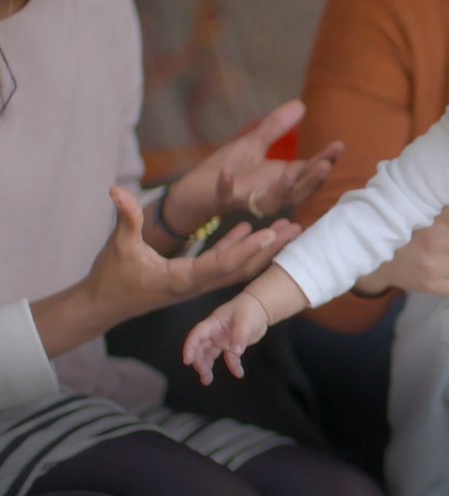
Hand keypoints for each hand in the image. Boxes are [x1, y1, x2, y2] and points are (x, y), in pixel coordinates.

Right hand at [87, 186, 300, 326]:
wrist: (104, 305)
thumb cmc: (111, 277)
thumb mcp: (118, 246)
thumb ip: (124, 218)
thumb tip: (116, 190)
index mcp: (183, 279)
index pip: (223, 263)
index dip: (247, 248)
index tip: (270, 231)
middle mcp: (197, 284)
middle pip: (242, 267)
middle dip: (270, 249)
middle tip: (298, 228)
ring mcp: (198, 283)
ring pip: (238, 266)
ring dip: (263, 249)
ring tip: (287, 228)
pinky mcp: (195, 279)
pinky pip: (224, 264)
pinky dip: (239, 247)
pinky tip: (249, 228)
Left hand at [167, 100, 342, 229]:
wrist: (195, 191)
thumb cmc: (228, 169)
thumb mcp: (254, 144)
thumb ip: (277, 127)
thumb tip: (301, 104)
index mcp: (280, 180)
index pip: (308, 172)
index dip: (324, 160)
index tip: (339, 145)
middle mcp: (270, 194)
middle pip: (298, 191)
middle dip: (312, 180)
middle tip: (326, 165)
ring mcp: (247, 200)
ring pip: (271, 201)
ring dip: (283, 189)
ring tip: (291, 171)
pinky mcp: (223, 201)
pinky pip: (226, 196)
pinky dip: (226, 185)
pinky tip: (226, 173)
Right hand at [183, 291, 269, 384]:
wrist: (261, 307)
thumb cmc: (250, 309)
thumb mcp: (245, 320)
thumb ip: (239, 335)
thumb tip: (236, 352)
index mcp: (213, 324)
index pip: (197, 335)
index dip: (190, 347)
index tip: (187, 361)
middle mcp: (215, 333)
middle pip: (201, 348)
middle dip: (199, 362)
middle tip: (204, 375)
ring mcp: (222, 339)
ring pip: (210, 355)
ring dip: (208, 367)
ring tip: (207, 381)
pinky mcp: (232, 345)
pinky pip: (230, 358)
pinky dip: (233, 366)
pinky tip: (239, 374)